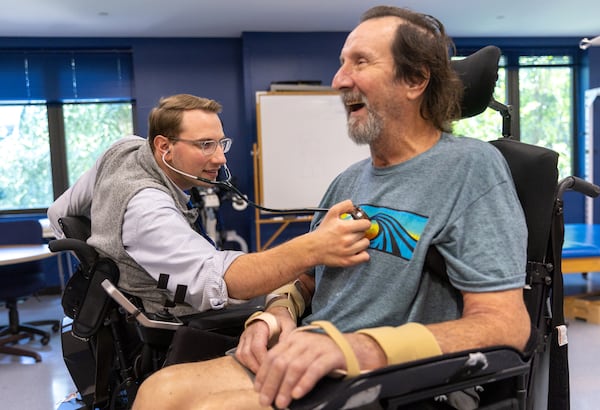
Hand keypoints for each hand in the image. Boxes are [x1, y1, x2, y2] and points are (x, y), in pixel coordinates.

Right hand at [235, 307, 296, 372]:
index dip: (263, 360)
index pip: (257, 346)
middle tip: (267, 376)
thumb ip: (288, 337)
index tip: (271, 369)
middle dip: (256, 366)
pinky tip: (256, 368)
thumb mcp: (289, 325)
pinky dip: (246, 364)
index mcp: (260, 327)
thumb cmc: (281, 321)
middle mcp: (249, 332)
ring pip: (241, 355)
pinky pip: (239, 355)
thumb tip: (285, 352)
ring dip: (251, 366)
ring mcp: (244, 337)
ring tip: (262, 374)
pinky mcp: (242, 342)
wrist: (274, 314)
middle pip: (247, 353)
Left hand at [253, 330, 385, 408]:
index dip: (263, 374)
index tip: (258, 390)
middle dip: (271, 384)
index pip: (272, 356)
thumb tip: (268, 387)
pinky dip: (304, 383)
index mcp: (293, 339)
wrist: (355, 349)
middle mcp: (303, 341)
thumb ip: (288, 364)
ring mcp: (318, 347)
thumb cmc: (324, 356)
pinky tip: (298, 394)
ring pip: (295, 367)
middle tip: (266, 401)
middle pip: (281, 362)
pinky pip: (315, 370)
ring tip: (281, 403)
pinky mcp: (332, 356)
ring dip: (285, 387)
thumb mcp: (303, 355)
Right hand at [312, 200, 371, 266]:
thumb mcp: (331, 214)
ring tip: (353, 241)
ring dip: (361, 242)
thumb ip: (343, 206)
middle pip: (365, 234)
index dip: (364, 223)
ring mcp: (348, 251)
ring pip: (365, 244)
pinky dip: (363, 254)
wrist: (313, 248)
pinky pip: (365, 257)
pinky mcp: (347, 261)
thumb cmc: (322, 232)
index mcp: (344, 227)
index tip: (361, 225)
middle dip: (360, 232)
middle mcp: (347, 240)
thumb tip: (352, 204)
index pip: (366, 224)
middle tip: (353, 233)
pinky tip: (356, 250)